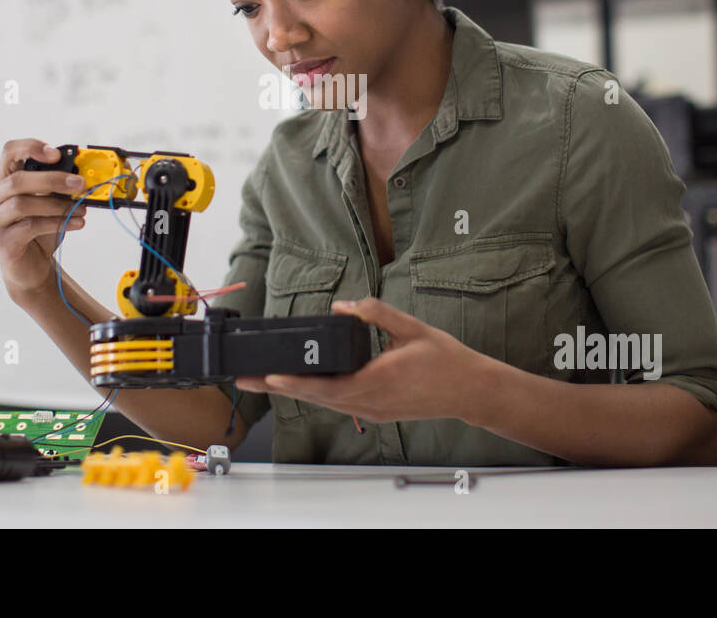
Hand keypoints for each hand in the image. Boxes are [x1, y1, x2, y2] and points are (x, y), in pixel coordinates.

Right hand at [0, 139, 88, 293]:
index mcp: (6, 180)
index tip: (56, 154)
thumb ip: (60, 186)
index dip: (30, 147)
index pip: (9, 152)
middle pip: (18, 179)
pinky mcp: (4, 242)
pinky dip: (58, 223)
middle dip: (53, 179)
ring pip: (22, 204)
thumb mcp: (52, 202)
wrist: (32, 267)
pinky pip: (30, 227)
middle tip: (80, 183)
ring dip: (57, 204)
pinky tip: (78, 223)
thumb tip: (81, 174)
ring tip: (82, 209)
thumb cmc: (42, 228)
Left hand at [235, 297, 485, 423]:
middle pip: (316, 398)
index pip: (325, 386)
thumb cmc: (445, 360)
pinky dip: (318, 393)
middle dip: (279, 388)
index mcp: (375, 383)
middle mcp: (369, 403)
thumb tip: (344, 305)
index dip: (294, 382)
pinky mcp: (377, 411)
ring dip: (296, 391)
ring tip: (266, 380)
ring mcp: (372, 411)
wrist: (470, 390)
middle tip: (246, 380)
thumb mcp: (411, 329)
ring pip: (326, 403)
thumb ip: (375, 314)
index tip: (269, 376)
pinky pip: (340, 403)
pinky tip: (304, 383)